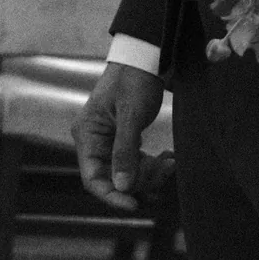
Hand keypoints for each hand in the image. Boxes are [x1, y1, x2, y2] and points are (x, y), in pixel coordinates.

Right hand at [73, 63, 166, 211]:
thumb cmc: (134, 78)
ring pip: (127, 171)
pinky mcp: (123, 137)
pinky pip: (135, 160)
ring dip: (149, 171)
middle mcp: (94, 140)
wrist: (145, 55)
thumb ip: (125, 150)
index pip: (93, 177)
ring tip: (171, 161)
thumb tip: (122, 186)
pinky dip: (151, 162)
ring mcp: (108, 139)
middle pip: (113, 176)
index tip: (134, 205)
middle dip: (140, 178)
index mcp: (87, 134)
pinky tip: (168, 157)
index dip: (112, 195)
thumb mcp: (131, 114)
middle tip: (166, 169)